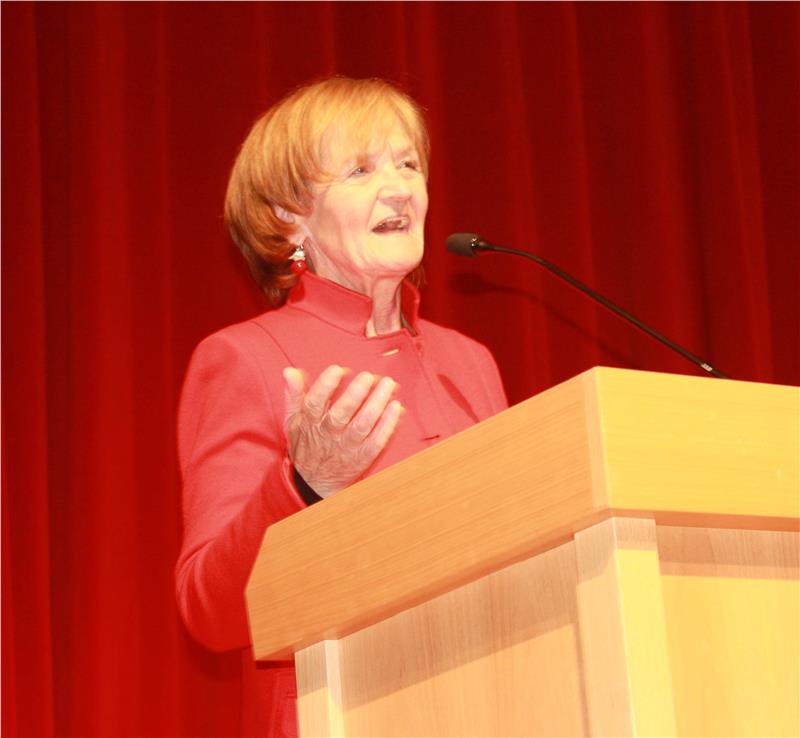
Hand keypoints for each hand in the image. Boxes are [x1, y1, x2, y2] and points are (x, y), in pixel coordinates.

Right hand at [283, 365, 403, 497]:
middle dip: (356, 394)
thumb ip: (293, 395)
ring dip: (376, 404)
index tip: (338, 369)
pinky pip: (377, 441)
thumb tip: (289, 371)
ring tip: (388, 384)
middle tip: (368, 376)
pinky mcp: (363, 456)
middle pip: (342, 414)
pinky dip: (388, 425)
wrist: (314, 483)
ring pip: (363, 425)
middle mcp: (329, 434)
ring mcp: (347, 446)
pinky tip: (396, 407)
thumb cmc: (306, 444)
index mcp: (310, 423)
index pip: (314, 403)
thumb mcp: (293, 420)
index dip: (325, 386)